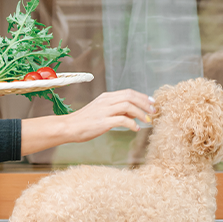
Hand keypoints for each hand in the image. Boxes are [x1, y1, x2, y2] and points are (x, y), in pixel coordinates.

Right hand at [19, 88, 155, 154]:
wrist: (69, 127)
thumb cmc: (86, 121)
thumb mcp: (102, 112)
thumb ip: (117, 110)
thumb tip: (134, 113)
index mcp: (107, 97)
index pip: (128, 92)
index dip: (142, 97)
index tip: (152, 103)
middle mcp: (106, 101)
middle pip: (130, 96)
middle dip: (144, 103)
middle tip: (154, 111)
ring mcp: (104, 111)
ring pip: (128, 106)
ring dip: (141, 113)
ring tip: (148, 120)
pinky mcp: (102, 122)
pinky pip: (122, 120)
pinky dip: (132, 124)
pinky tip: (136, 129)